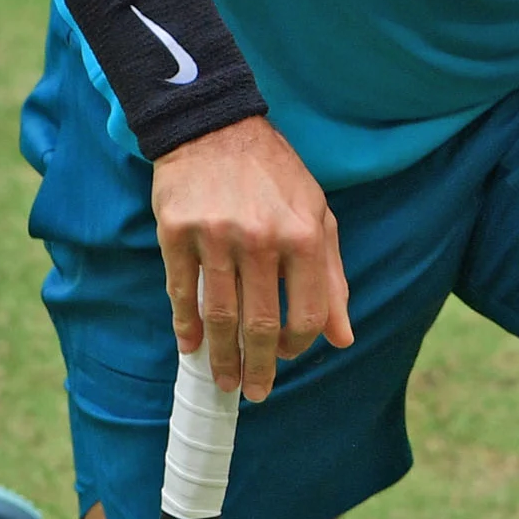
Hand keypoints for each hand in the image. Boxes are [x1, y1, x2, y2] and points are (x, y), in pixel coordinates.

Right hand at [153, 118, 353, 400]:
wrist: (215, 126)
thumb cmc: (274, 176)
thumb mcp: (317, 217)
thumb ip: (332, 279)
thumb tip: (342, 339)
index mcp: (304, 235)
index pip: (306, 314)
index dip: (298, 345)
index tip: (287, 355)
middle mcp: (261, 238)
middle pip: (260, 324)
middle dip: (258, 368)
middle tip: (254, 392)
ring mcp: (216, 236)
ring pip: (220, 315)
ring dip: (221, 357)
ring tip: (223, 381)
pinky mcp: (176, 232)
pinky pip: (181, 291)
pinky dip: (185, 325)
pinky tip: (190, 346)